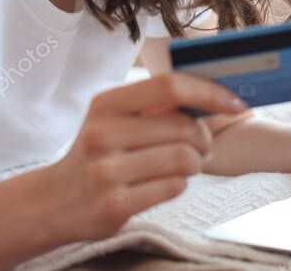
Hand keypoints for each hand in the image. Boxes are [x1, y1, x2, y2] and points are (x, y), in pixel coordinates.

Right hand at [48, 72, 248, 240]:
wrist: (55, 200)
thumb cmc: (98, 153)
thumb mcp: (113, 118)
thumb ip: (154, 105)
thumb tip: (215, 93)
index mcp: (106, 103)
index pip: (169, 86)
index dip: (209, 92)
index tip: (235, 102)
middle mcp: (102, 134)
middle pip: (183, 127)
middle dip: (204, 137)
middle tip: (202, 145)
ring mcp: (107, 171)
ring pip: (184, 159)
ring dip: (195, 163)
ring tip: (183, 164)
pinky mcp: (115, 205)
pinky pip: (174, 188)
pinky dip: (179, 184)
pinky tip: (163, 183)